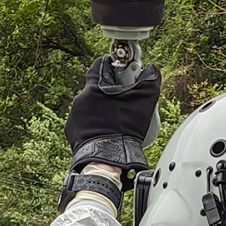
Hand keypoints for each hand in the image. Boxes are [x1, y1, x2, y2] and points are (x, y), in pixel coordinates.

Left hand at [65, 56, 160, 183]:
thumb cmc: (124, 130)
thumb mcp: (145, 102)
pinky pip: (84, 124)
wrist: (108, 160)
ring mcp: (74, 117)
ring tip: (114, 121)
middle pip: (95, 88)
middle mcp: (79, 100)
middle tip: (122, 101)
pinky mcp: (72, 133)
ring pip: (89, 107)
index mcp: (93, 87)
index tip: (119, 71)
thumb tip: (152, 69)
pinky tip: (105, 132)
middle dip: (108, 92)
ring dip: (101, 110)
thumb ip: (151, 80)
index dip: (111, 66)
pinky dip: (93, 126)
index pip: (99, 65)